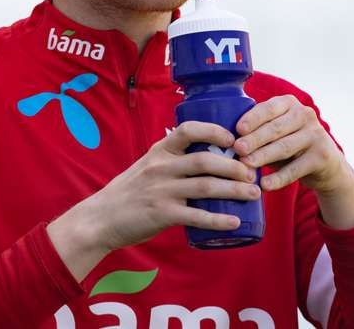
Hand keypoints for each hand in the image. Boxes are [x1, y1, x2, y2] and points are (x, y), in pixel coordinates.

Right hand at [48, 121, 259, 279]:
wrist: (100, 218)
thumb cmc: (129, 192)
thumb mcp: (147, 166)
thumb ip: (172, 160)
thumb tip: (208, 157)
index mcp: (159, 151)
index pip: (189, 130)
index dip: (214, 131)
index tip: (233, 140)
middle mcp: (161, 167)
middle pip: (206, 160)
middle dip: (235, 166)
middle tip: (253, 173)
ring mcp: (162, 191)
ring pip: (207, 186)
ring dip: (235, 190)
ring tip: (253, 194)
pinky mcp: (162, 214)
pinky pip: (197, 216)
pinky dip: (219, 219)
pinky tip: (235, 222)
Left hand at [233, 95, 353, 219]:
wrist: (326, 164)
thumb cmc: (289, 145)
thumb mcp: (276, 133)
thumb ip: (257, 132)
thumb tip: (228, 143)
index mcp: (289, 103)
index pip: (269, 108)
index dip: (253, 118)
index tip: (238, 130)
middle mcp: (305, 114)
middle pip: (275, 128)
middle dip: (255, 139)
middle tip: (238, 149)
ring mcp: (316, 135)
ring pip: (285, 147)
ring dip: (263, 156)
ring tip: (246, 166)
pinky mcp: (322, 156)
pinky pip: (296, 169)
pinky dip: (279, 178)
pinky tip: (265, 185)